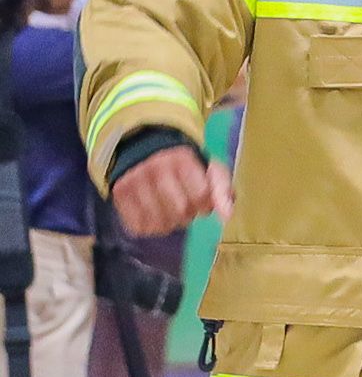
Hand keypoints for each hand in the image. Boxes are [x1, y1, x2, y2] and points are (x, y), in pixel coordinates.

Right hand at [110, 144, 230, 237]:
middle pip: (182, 211)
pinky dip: (151, 227)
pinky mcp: (119, 195)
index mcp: (181, 160)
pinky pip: (139, 226)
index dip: (205, 204)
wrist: (142, 149)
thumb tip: (227, 216)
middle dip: (189, 213)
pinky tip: (154, 214)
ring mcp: (134, 182)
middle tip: (185, 204)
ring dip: (171, 223)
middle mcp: (155, 169)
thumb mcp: (208, 168)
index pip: (201, 197)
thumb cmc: (183, 165)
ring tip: (170, 209)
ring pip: (161, 222)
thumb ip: (222, 189)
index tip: (201, 198)